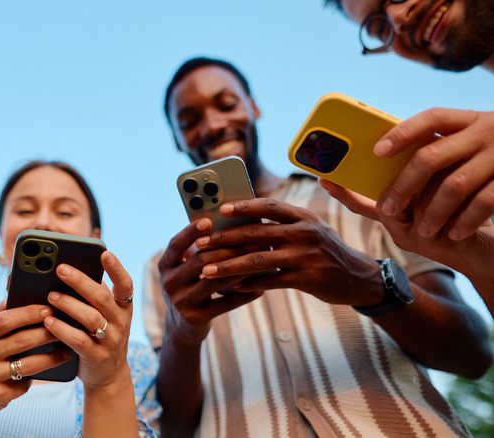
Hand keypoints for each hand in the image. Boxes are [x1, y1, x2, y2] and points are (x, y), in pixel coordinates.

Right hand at [0, 303, 68, 415]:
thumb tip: (10, 297)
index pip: (4, 320)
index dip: (28, 313)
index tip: (48, 309)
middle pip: (21, 341)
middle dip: (47, 333)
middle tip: (65, 328)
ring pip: (28, 366)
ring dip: (51, 358)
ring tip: (66, 351)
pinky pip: (23, 385)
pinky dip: (36, 378)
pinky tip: (47, 372)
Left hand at [42, 251, 134, 389]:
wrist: (108, 375)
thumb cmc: (100, 335)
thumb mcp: (104, 314)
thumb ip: (92, 295)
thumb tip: (67, 269)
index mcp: (123, 307)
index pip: (125, 284)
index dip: (116, 268)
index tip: (105, 253)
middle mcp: (121, 322)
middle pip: (101, 297)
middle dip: (80, 281)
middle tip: (60, 269)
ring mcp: (110, 340)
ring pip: (90, 317)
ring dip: (68, 304)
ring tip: (50, 295)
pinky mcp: (96, 356)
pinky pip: (79, 340)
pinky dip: (62, 329)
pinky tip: (48, 321)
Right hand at [157, 219, 262, 348]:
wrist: (181, 326)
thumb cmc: (189, 287)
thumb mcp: (183, 269)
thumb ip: (196, 251)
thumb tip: (227, 226)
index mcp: (165, 266)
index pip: (175, 245)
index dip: (190, 232)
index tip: (208, 220)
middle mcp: (169, 283)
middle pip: (199, 261)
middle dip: (227, 249)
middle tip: (251, 240)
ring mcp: (181, 302)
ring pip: (214, 281)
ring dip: (239, 269)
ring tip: (258, 260)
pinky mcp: (196, 318)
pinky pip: (224, 304)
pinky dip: (244, 295)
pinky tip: (261, 288)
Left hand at [196, 198, 382, 306]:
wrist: (360, 277)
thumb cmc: (326, 250)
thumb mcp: (311, 228)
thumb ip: (283, 223)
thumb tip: (243, 218)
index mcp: (303, 216)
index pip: (269, 206)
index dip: (243, 207)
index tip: (220, 210)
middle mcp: (305, 232)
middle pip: (256, 233)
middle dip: (224, 238)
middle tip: (201, 243)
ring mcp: (306, 256)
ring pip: (259, 259)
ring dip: (229, 265)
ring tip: (207, 270)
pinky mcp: (307, 279)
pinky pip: (270, 281)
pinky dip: (249, 284)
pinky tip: (232, 287)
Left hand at [374, 108, 493, 240]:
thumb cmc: (493, 159)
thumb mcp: (474, 143)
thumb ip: (444, 149)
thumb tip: (388, 162)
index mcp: (471, 120)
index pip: (431, 118)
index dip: (403, 133)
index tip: (378, 151)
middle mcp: (487, 131)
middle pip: (431, 156)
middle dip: (405, 185)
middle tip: (390, 208)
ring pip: (454, 184)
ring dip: (434, 211)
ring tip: (424, 231)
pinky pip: (484, 202)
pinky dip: (465, 220)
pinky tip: (454, 234)